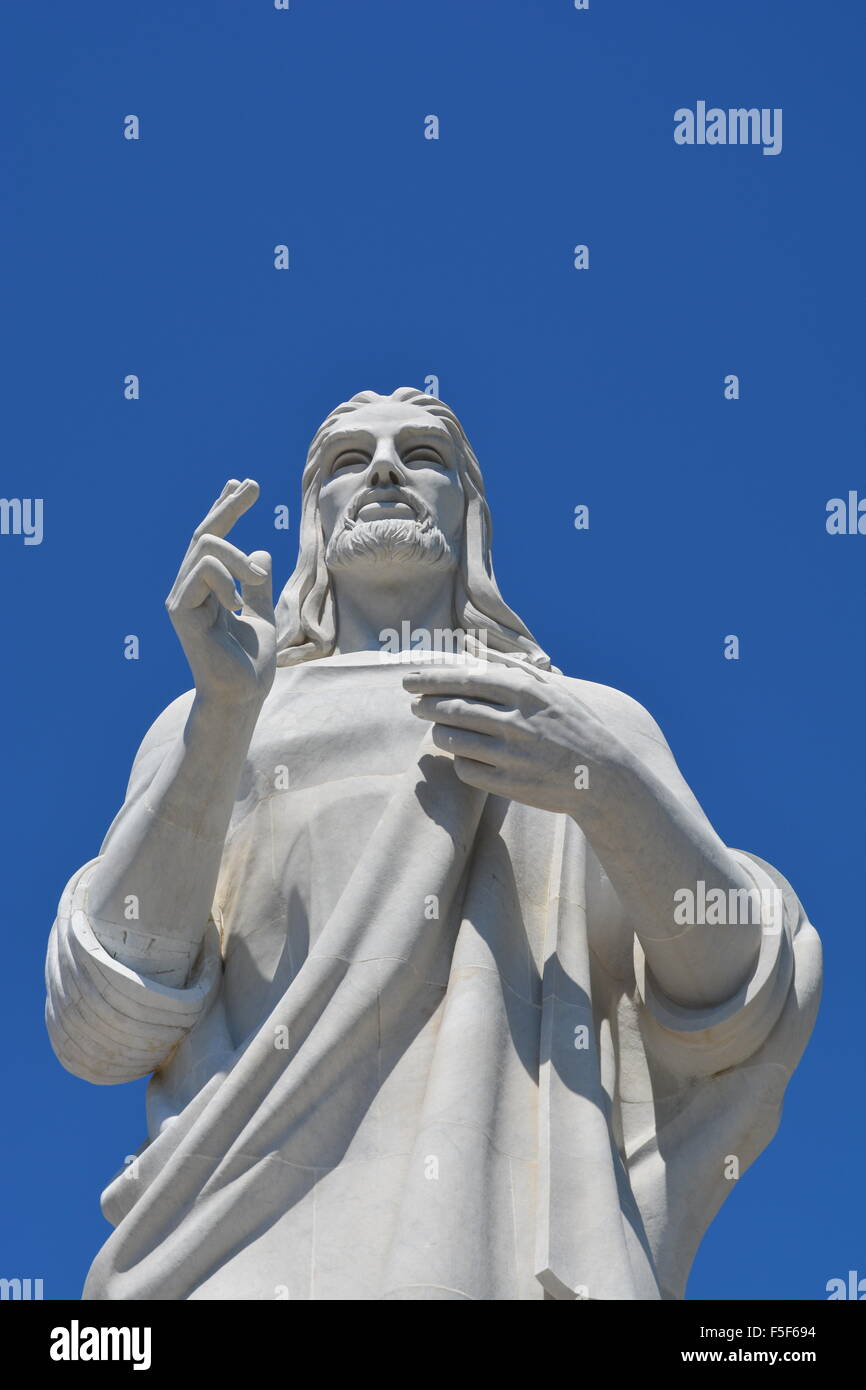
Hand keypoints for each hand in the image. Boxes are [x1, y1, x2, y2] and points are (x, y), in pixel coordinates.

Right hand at [166, 478, 275, 708]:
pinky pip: (204, 570)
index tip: (241, 483)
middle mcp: (188, 590)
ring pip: (206, 547)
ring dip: (238, 558)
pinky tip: (237, 604)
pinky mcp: (180, 609)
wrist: (243, 695)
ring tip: (256, 581)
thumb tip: (261, 552)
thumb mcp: (263, 616)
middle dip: (228, 506)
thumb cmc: (251, 665)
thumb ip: (259, 587)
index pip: (212, 541)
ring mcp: (181, 598)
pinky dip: (227, 579)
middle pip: (204, 534)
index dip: (225, 509)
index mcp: (207, 589)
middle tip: (253, 485)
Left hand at [403, 663, 631, 816]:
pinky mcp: (509, 785)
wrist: (603, 778)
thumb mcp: (551, 690)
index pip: (466, 680)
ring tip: (438, 730)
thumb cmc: (573, 727)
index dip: (432, 680)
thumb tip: (472, 646)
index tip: (409, 681)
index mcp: (527, 693)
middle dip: (426, 706)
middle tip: (414, 705)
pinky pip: (466, 769)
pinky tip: (465, 756)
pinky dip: (459, 761)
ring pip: (453, 740)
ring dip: (439, 733)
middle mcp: (518, 722)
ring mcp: (512, 755)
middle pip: (453, 710)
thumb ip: (512, 668)